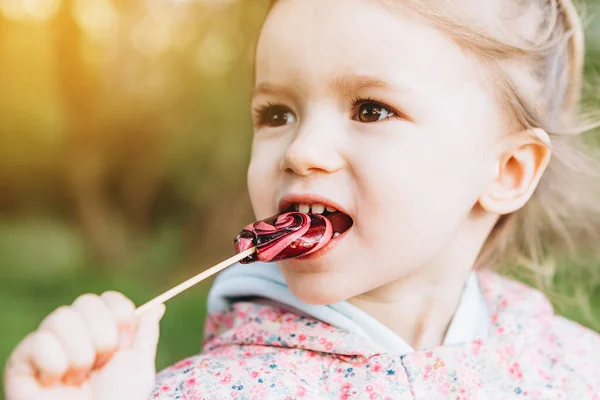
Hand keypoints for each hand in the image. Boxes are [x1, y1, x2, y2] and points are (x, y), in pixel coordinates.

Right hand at [4, 291, 164, 399]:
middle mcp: (73, 333)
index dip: (121, 316)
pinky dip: (54, 364)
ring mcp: (47, 344)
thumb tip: (157, 307)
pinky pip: (39, 341)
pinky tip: (54, 382)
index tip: (124, 343)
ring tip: (77, 379)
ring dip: (79, 354)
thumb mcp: (138, 366)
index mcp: (101, 331)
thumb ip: (145, 334)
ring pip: (61, 317)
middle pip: (86, 302)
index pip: (108, 299)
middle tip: (100, 364)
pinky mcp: (21, 360)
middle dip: (102, 336)